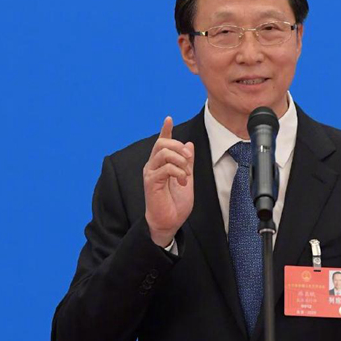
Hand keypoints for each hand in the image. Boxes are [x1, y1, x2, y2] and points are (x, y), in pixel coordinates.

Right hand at [144, 116, 193, 246]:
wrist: (169, 222)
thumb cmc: (176, 203)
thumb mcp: (187, 178)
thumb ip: (187, 162)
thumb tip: (189, 144)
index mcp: (161, 164)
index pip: (161, 142)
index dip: (165, 130)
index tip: (168, 118)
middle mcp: (153, 165)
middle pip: (162, 143)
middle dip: (179, 147)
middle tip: (189, 160)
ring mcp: (151, 173)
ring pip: (163, 153)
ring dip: (180, 161)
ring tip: (186, 175)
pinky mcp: (151, 182)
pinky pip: (165, 167)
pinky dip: (178, 172)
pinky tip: (183, 182)